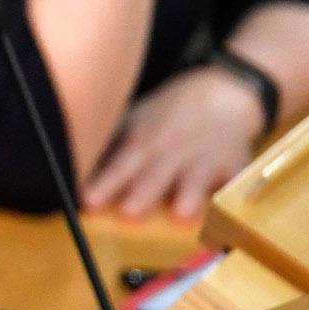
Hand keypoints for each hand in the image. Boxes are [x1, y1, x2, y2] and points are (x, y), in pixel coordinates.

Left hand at [80, 65, 263, 218]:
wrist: (221, 93)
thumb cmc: (166, 115)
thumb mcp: (135, 121)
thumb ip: (110, 148)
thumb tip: (75, 171)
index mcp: (143, 139)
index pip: (120, 165)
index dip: (105, 184)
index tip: (87, 201)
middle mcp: (172, 150)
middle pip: (155, 175)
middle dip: (142, 194)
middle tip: (128, 214)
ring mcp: (204, 159)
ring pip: (195, 181)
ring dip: (188, 198)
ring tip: (180, 216)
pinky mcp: (233, 167)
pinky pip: (231, 185)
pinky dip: (228, 199)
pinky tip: (225, 215)